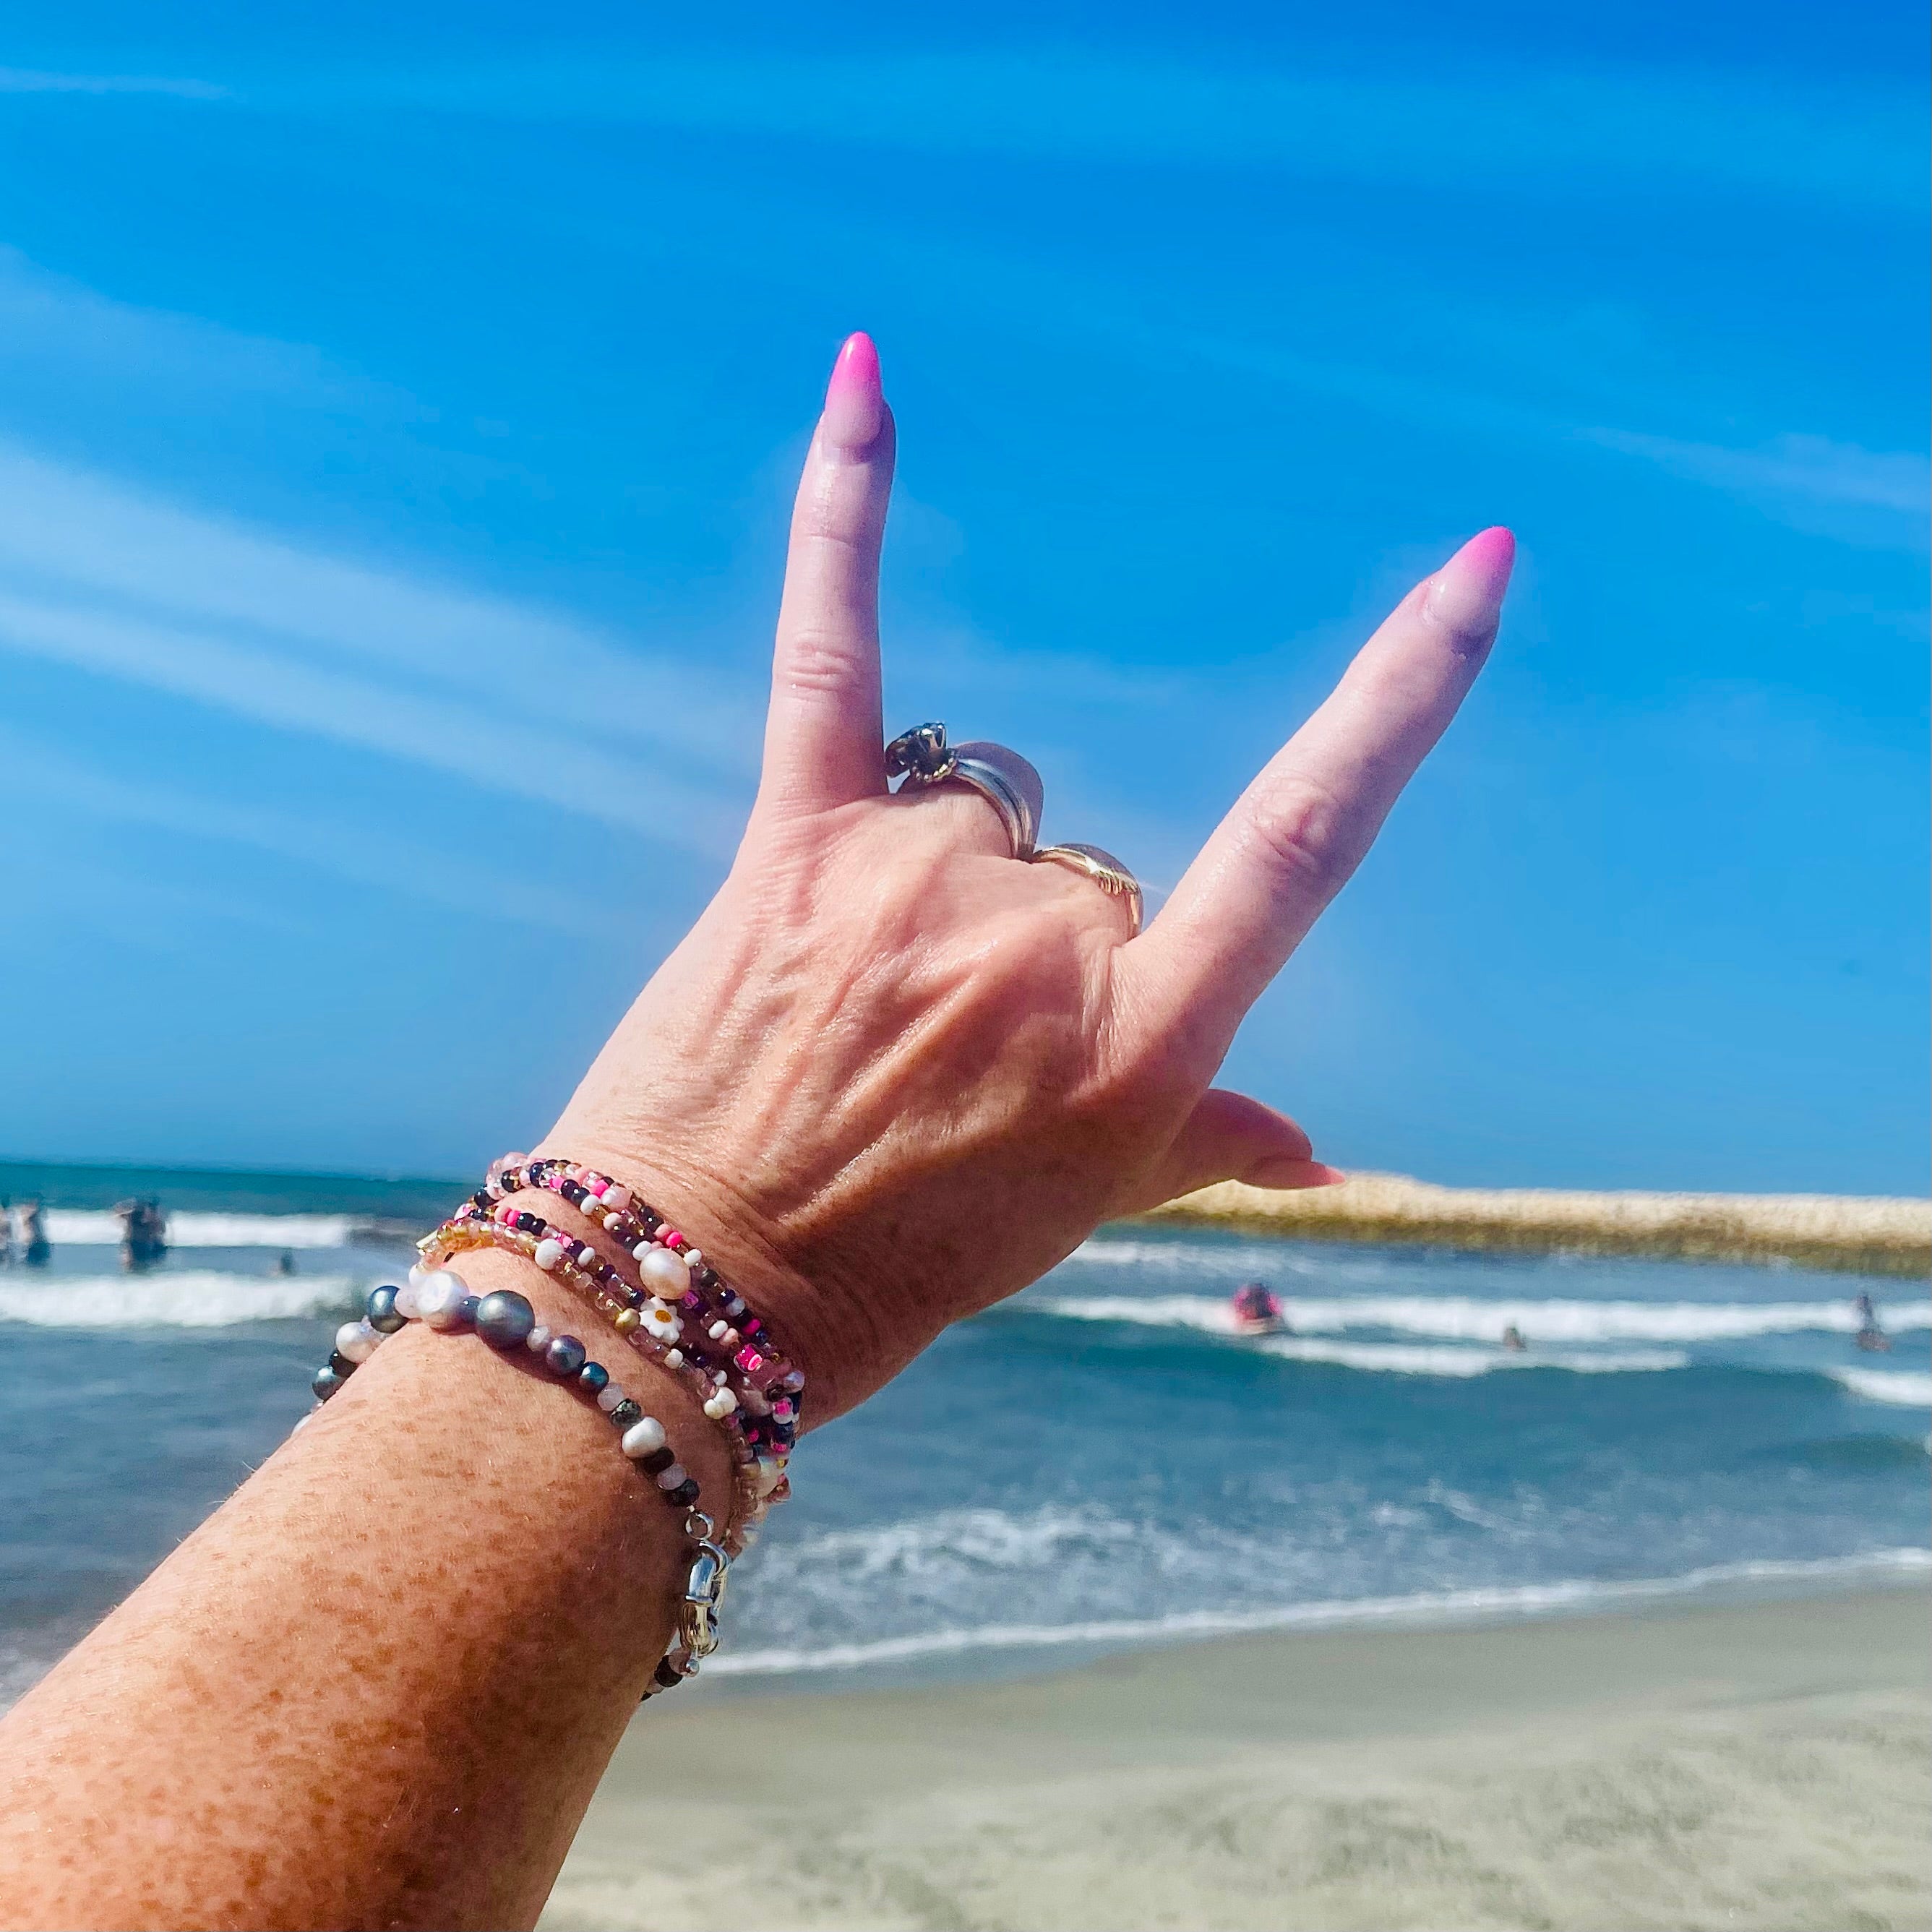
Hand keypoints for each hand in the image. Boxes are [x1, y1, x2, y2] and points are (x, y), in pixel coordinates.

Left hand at [544, 334, 1512, 1420]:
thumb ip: (1208, 1142)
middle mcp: (1046, 939)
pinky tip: (867, 374)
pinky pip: (829, 652)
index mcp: (1143, 1036)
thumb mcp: (1083, 1207)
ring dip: (950, 881)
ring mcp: (916, 877)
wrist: (705, 1286)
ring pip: (983, 811)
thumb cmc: (908, 1259)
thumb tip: (1328, 1154)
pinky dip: (844, 518)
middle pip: (1093, 862)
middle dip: (1036, 949)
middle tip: (936, 1062)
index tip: (1476, 573)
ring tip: (862, 996)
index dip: (1402, 697)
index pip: (1309, 834)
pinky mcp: (797, 838)